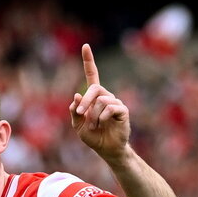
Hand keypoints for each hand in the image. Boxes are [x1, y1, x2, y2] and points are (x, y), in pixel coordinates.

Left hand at [70, 44, 130, 161]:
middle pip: (95, 89)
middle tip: (80, 114)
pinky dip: (103, 117)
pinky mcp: (123, 111)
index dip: (88, 61)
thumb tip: (76, 95)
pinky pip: (110, 107)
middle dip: (85, 101)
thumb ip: (74, 112)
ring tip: (94, 127)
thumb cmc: (94, 137)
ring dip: (93, 115)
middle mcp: (106, 96)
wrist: (107, 150)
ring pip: (101, 100)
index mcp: (94, 97)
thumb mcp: (78, 126)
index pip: (92, 75)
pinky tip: (102, 124)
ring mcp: (115, 103)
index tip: (85, 46)